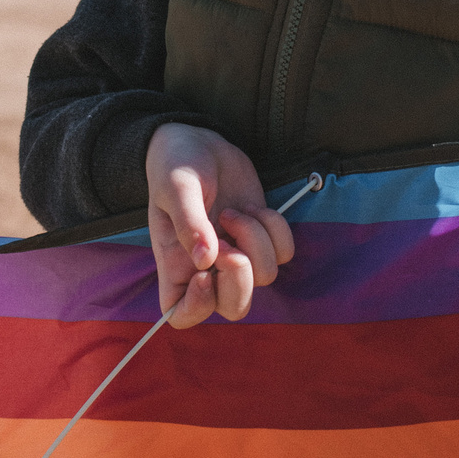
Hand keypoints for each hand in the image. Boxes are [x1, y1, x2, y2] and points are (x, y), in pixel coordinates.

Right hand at [145, 122, 295, 328]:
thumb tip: (206, 261)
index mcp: (174, 264)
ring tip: (234, 211)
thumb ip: (189, 222)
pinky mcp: (261, 237)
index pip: (180, 315)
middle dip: (241, 279)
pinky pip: (284, 252)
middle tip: (228, 244)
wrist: (198, 141)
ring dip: (256, 240)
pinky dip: (275, 228)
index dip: (198, 306)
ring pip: (265, 276)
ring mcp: (236, 254)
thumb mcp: (174, 188)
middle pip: (235, 308)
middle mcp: (206, 268)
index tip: (205, 272)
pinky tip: (253, 207)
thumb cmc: (175, 165)